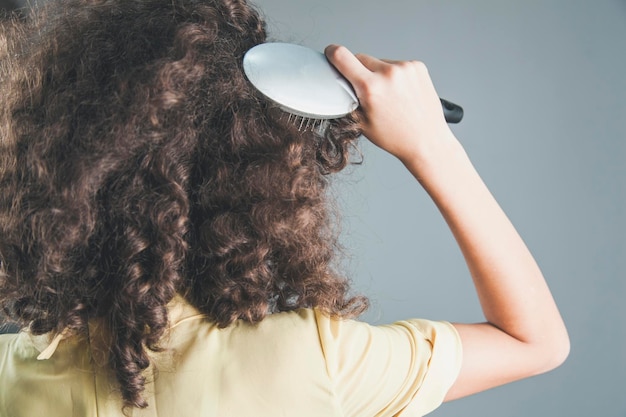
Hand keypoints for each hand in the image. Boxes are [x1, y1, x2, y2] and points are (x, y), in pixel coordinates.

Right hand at [324, 44, 455, 163]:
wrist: (427, 141)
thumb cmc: (395, 137)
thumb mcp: (361, 123)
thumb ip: (348, 99)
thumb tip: (339, 82)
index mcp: (370, 87)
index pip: (342, 56)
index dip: (332, 53)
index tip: (330, 52)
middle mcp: (388, 73)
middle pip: (361, 58)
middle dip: (359, 71)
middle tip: (367, 92)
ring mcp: (405, 68)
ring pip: (380, 62)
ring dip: (379, 74)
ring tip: (389, 97)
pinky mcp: (417, 67)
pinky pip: (396, 64)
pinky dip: (395, 75)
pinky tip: (401, 93)